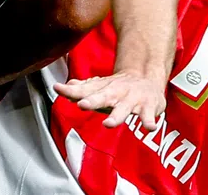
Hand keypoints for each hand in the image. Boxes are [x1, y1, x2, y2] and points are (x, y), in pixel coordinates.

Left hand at [52, 71, 166, 127]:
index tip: (58, 88)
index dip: (70, 90)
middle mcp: (116, 92)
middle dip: (92, 101)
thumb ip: (84, 89)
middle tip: (82, 104)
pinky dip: (149, 121)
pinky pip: (148, 115)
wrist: (147, 79)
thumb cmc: (119, 88)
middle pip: (102, 97)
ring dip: (116, 116)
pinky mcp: (148, 107)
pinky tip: (149, 127)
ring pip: (124, 108)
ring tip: (108, 124)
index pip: (84, 90)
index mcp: (102, 89)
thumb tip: (67, 85)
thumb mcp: (100, 87)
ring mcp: (132, 100)